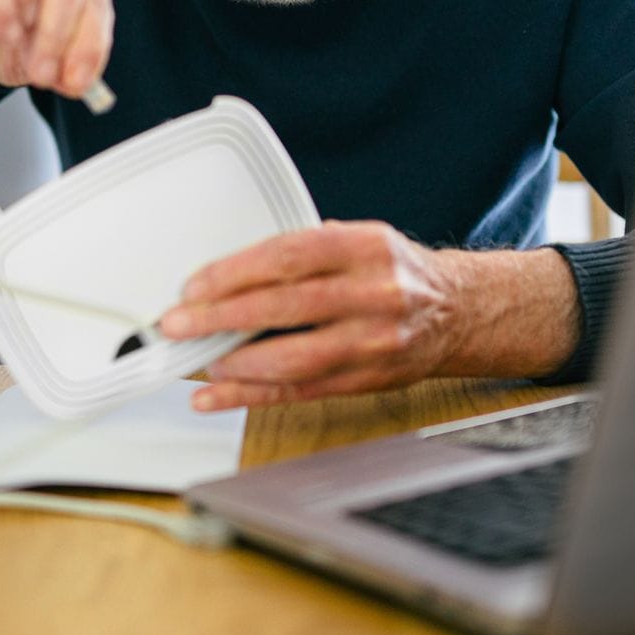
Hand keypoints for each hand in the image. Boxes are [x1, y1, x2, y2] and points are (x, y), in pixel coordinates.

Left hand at [159, 220, 579, 411]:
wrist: (454, 311)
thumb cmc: (393, 271)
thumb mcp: (357, 239)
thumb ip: (304, 252)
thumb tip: (228, 274)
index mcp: (365, 247)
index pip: (288, 256)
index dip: (235, 272)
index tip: (195, 285)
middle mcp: (373, 294)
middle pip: (286, 307)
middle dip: (223, 317)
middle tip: (179, 324)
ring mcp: (373, 341)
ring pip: (294, 357)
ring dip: (236, 363)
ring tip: (197, 361)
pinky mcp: (366, 379)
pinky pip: (300, 391)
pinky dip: (250, 396)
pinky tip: (215, 395)